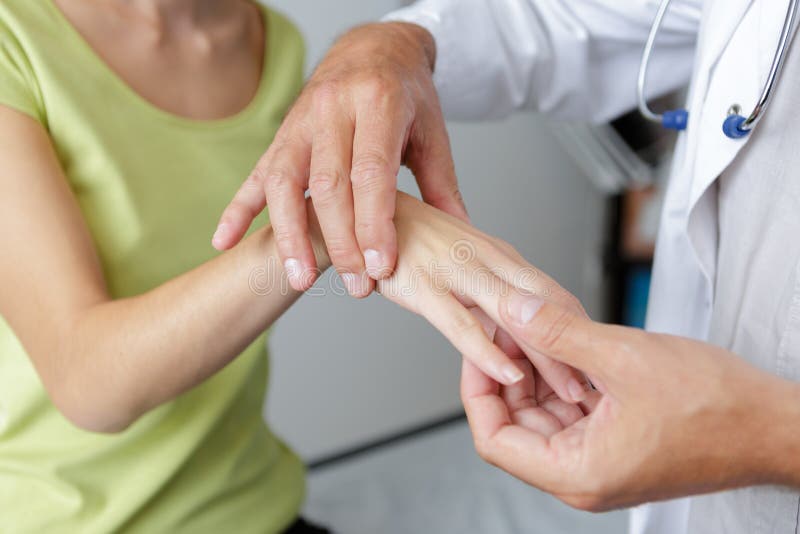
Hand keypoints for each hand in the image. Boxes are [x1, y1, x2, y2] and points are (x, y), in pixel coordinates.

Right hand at [212, 22, 466, 296]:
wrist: (370, 48)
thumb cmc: (404, 94)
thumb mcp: (432, 131)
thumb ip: (441, 184)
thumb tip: (460, 233)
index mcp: (377, 102)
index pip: (371, 171)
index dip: (374, 223)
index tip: (381, 266)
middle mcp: (332, 109)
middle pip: (329, 183)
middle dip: (340, 241)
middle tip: (357, 285)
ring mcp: (299, 122)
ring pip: (285, 182)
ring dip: (289, 235)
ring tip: (299, 280)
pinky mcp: (280, 136)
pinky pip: (255, 174)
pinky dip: (238, 210)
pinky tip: (225, 241)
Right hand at [377, 192, 587, 396]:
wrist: (362, 211)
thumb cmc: (410, 237)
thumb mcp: (462, 258)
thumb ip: (491, 285)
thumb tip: (519, 316)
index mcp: (499, 254)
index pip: (553, 294)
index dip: (580, 329)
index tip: (596, 362)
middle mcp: (486, 258)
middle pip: (547, 306)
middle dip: (577, 348)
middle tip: (598, 384)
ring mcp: (457, 269)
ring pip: (516, 317)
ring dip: (547, 358)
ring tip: (568, 391)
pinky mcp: (424, 285)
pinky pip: (462, 325)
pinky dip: (489, 353)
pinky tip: (508, 374)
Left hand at [462, 291, 799, 510]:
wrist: (775, 424)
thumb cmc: (718, 407)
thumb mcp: (624, 356)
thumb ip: (559, 332)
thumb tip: (513, 309)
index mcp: (576, 472)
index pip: (494, 438)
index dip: (477, 388)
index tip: (480, 347)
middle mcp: (583, 475)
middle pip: (516, 423)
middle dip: (508, 371)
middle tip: (508, 325)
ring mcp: (600, 461)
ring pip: (544, 414)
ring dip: (537, 371)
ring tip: (537, 327)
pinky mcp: (617, 445)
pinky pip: (573, 412)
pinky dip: (564, 379)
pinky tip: (567, 344)